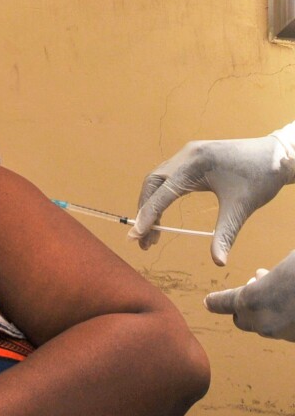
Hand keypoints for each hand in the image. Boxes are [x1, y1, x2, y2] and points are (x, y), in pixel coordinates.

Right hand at [128, 134, 294, 264]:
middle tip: (143, 239)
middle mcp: (186, 155)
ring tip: (152, 231)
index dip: (147, 216)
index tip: (136, 236)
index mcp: (195, 164)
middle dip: (145, 211)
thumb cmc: (261, 179)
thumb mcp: (242, 207)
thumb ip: (225, 234)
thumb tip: (218, 262)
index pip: (162, 193)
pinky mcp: (191, 157)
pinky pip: (167, 176)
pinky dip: (160, 195)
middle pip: (152, 184)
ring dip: (150, 203)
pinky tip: (163, 213)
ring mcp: (187, 153)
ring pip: (157, 179)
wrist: (278, 155)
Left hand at [204, 250, 294, 340]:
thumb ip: (266, 279)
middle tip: (257, 282)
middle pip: (242, 320)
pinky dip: (286, 319)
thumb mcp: (285, 267)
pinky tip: (292, 302)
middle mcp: (264, 322)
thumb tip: (260, 279)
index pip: (224, 303)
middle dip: (244, 305)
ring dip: (267, 311)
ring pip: (266, 326)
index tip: (208, 302)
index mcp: (252, 299)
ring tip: (280, 290)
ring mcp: (284, 335)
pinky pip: (286, 330)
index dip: (216, 302)